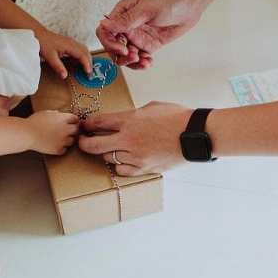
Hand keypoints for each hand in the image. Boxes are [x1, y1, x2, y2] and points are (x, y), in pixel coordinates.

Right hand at [27, 110, 79, 154]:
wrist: (26, 134)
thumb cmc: (33, 122)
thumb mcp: (46, 113)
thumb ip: (56, 114)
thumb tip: (60, 114)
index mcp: (63, 118)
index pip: (76, 119)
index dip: (73, 121)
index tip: (70, 122)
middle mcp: (66, 129)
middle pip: (76, 130)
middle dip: (72, 130)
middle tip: (67, 131)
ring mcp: (63, 140)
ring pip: (72, 141)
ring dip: (67, 139)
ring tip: (60, 138)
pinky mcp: (58, 149)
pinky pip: (64, 150)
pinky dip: (61, 148)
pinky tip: (55, 145)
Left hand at [35, 29, 92, 78]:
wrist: (38, 34)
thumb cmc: (43, 43)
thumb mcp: (49, 56)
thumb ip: (58, 66)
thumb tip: (65, 76)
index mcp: (69, 45)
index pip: (82, 55)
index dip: (87, 64)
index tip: (88, 73)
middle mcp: (72, 43)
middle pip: (86, 52)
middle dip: (90, 63)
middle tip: (89, 74)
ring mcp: (71, 42)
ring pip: (84, 50)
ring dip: (87, 59)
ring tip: (87, 69)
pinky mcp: (69, 43)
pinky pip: (80, 49)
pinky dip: (83, 56)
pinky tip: (80, 63)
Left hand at [77, 101, 192, 174]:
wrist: (194, 135)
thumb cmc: (177, 118)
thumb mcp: (151, 107)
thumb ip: (132, 115)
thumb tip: (121, 120)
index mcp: (129, 120)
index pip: (97, 122)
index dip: (87, 124)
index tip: (84, 126)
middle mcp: (128, 139)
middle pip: (93, 145)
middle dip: (84, 143)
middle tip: (83, 141)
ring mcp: (135, 156)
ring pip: (107, 158)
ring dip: (106, 153)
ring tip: (111, 148)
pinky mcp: (143, 168)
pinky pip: (122, 170)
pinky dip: (119, 165)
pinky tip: (123, 159)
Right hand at [96, 0, 205, 69]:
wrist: (189, 5)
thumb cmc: (168, 0)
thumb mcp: (145, 9)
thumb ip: (125, 20)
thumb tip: (104, 25)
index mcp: (122, 13)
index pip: (105, 31)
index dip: (110, 43)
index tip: (122, 49)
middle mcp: (127, 26)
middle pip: (114, 47)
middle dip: (121, 55)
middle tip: (134, 56)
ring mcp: (138, 36)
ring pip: (126, 56)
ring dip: (132, 62)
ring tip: (144, 61)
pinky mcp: (149, 45)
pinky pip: (140, 58)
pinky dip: (142, 63)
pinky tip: (149, 63)